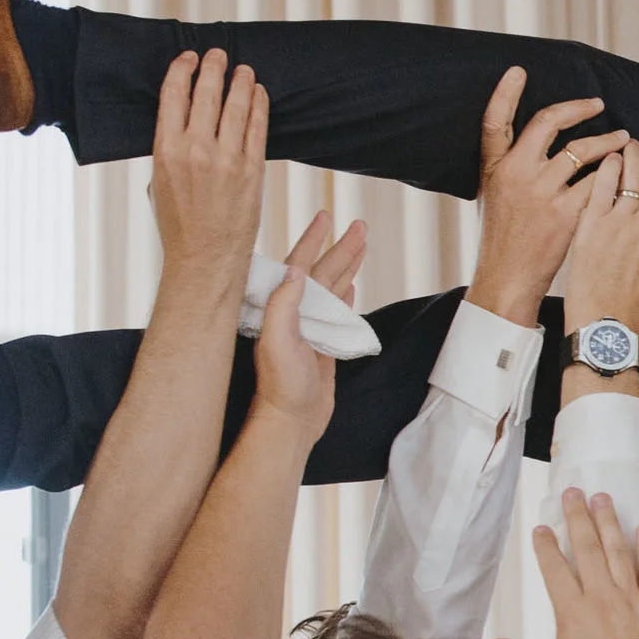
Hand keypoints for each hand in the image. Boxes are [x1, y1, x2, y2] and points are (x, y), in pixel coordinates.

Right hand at [150, 50, 268, 280]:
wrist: (205, 257)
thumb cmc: (179, 224)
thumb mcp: (159, 182)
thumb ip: (168, 150)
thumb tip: (178, 124)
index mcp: (165, 150)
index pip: (173, 96)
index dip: (182, 70)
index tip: (189, 58)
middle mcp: (195, 149)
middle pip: (206, 93)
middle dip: (214, 68)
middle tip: (219, 54)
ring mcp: (226, 158)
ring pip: (235, 105)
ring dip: (240, 82)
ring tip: (243, 70)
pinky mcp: (252, 168)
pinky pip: (257, 126)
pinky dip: (259, 105)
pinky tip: (259, 94)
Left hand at [248, 210, 343, 444]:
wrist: (292, 421)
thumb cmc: (281, 385)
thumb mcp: (277, 341)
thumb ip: (283, 303)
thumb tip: (294, 268)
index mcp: (281, 307)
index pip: (299, 264)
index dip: (313, 240)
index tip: (326, 217)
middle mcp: (294, 313)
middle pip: (322, 270)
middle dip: (341, 247)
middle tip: (360, 225)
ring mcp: (309, 327)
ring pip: (333, 287)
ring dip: (347, 266)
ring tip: (361, 245)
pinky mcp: (322, 343)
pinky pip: (337, 312)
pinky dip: (346, 295)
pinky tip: (352, 284)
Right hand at [470, 67, 629, 324]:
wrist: (507, 277)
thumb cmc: (504, 237)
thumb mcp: (494, 195)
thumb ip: (511, 166)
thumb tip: (535, 141)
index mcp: (495, 167)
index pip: (494, 121)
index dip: (504, 94)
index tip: (518, 72)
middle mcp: (516, 173)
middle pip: (549, 123)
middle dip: (578, 109)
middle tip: (599, 104)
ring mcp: (540, 191)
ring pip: (582, 150)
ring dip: (608, 141)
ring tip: (625, 139)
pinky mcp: (565, 212)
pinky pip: (599, 182)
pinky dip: (614, 176)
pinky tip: (627, 174)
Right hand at [492, 491, 638, 638]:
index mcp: (572, 613)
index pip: (555, 568)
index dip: (546, 545)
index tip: (541, 526)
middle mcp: (601, 599)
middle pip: (586, 548)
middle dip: (578, 517)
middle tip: (572, 491)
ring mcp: (631, 600)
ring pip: (618, 552)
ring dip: (609, 522)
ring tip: (601, 497)